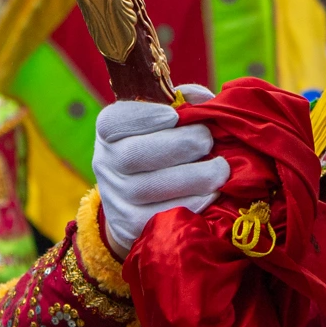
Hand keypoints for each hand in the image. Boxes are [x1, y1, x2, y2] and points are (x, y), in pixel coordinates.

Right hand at [91, 84, 226, 254]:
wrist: (134, 201)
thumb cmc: (158, 147)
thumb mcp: (162, 120)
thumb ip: (182, 104)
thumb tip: (204, 100)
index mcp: (108, 131)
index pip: (115, 121)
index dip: (145, 116)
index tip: (175, 115)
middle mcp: (105, 163)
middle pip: (136, 154)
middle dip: (182, 144)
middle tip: (209, 141)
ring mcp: (115, 197)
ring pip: (152, 186)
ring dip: (195, 176)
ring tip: (220, 170)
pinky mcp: (130, 225)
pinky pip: (164, 214)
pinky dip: (195, 202)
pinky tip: (211, 193)